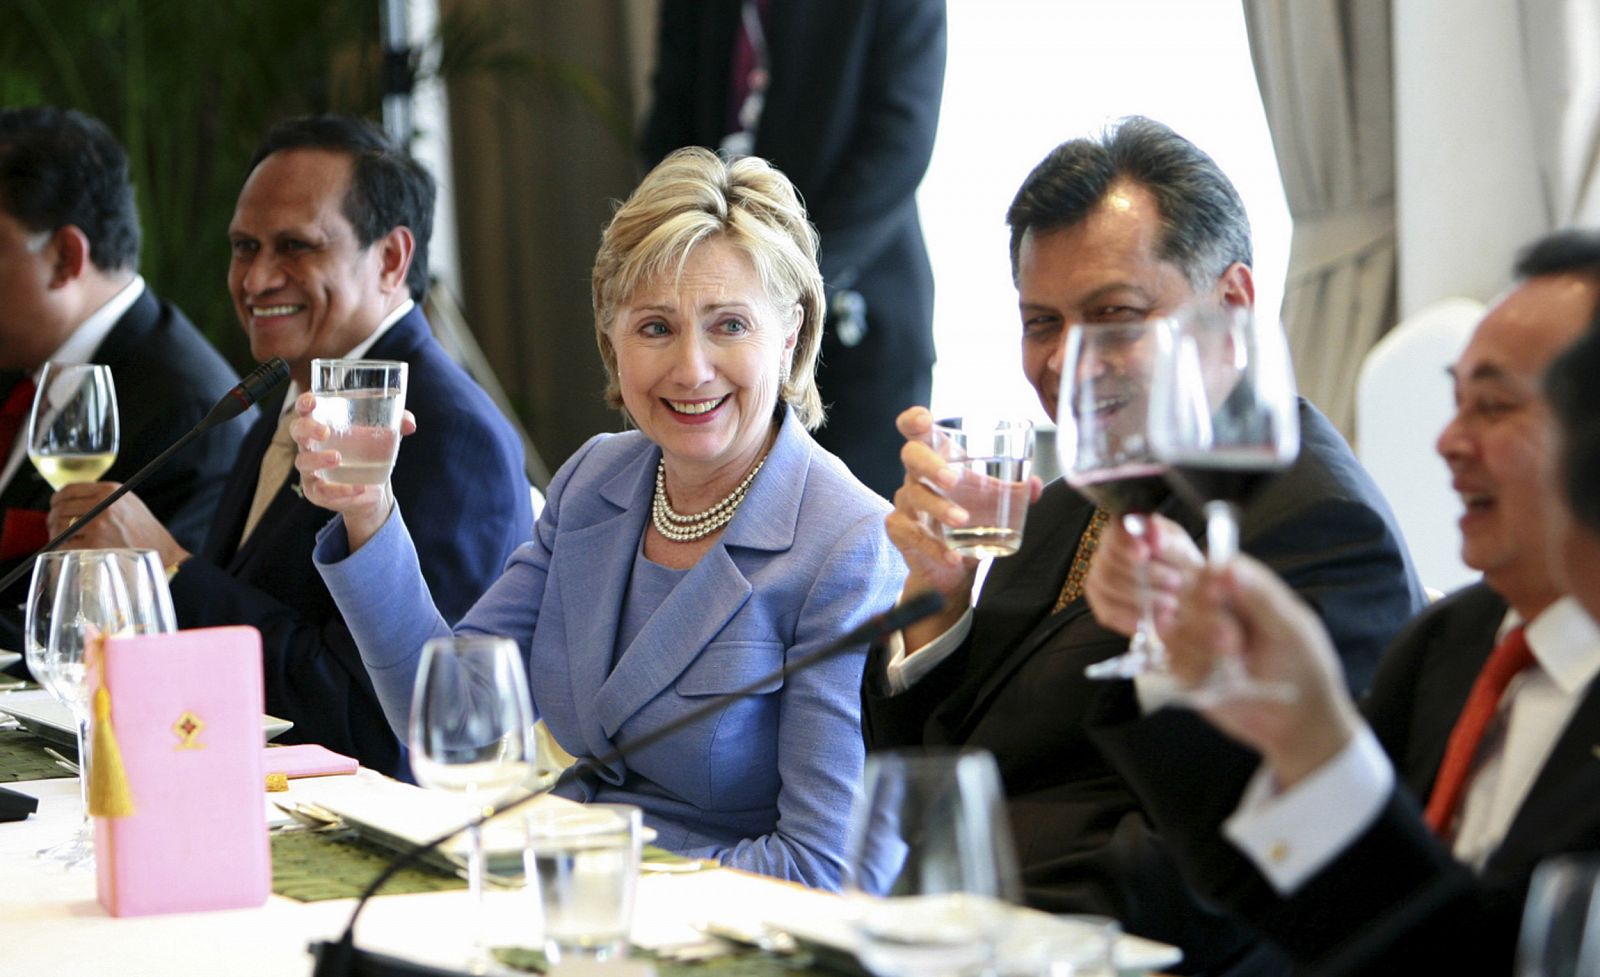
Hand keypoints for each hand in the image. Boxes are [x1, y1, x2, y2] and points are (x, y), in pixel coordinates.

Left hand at [47, 483, 187, 567]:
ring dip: (56, 534)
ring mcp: (98, 524)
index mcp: (109, 490)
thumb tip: (70, 500)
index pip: (70, 489)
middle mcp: (102, 504)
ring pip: (61, 526)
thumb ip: (101, 496)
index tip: (55, 506)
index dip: (57, 498)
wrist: (161, 549)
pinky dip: (64, 547)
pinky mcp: (95, 543)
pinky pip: (67, 544)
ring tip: (61, 539)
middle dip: (53, 519)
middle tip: (54, 526)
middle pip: (61, 508)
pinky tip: (71, 549)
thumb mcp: (126, 501)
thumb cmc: (142, 528)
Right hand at [290, 392, 416, 552]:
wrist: (373, 490)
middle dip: (307, 428)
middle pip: (297, 431)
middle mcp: (311, 445)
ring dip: (318, 459)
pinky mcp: (316, 491)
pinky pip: (321, 490)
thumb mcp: (384, 435)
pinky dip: (339, 490)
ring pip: (303, 461)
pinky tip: (358, 487)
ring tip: (337, 459)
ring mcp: (310, 469)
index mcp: (323, 424)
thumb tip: (409, 423)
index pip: (305, 409)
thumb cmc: (370, 452)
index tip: (313, 401)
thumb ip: (397, 423)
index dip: (305, 402)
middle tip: (325, 431)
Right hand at [883, 406, 1041, 648]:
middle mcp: (917, 475)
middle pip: (912, 456)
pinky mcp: (900, 530)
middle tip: (952, 480)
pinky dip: (935, 546)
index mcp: (938, 457)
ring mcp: (906, 502)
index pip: (916, 430)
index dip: (914, 421)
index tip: (925, 421)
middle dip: (930, 464)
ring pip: (915, 496)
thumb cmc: (969, 518)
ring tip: (962, 520)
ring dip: (939, 508)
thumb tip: (1034, 485)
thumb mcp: (993, 501)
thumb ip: (1015, 490)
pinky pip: (914, 534)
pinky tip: (953, 556)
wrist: (952, 566)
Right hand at [1083, 511, 1200, 636]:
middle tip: (1176, 582)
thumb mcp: (1185, 554)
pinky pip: (1110, 611)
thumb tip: (1154, 530)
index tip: (1144, 552)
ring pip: (1111, 586)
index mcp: (1126, 531)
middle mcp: (1106, 552)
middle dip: (1147, 574)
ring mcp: (1099, 580)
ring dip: (1145, 596)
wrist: (1189, 602)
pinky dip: (1137, 616)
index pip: (1113, 531)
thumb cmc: (1183, 571)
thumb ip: (1170, 542)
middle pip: (1110, 561)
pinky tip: (1159, 617)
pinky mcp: (1102, 607)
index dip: (1126, 542)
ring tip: (1172, 602)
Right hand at [1165, 554, 1361, 789]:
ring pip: (1175, 628)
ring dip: (1201, 650)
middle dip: (1206, 620)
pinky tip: (1219, 681)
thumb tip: (1227, 564)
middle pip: (1187, 596)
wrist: (1297, 723)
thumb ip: (1261, 596)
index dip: (1207, 578)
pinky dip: (1195, 671)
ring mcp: (1199, 639)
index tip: (1215, 594)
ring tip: (1234, 667)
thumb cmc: (1305, 669)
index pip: (1213, 568)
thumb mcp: (1291, 629)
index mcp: (1245, 592)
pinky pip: (1173, 660)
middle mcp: (1218, 610)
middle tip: (1233, 643)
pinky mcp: (1187, 667)